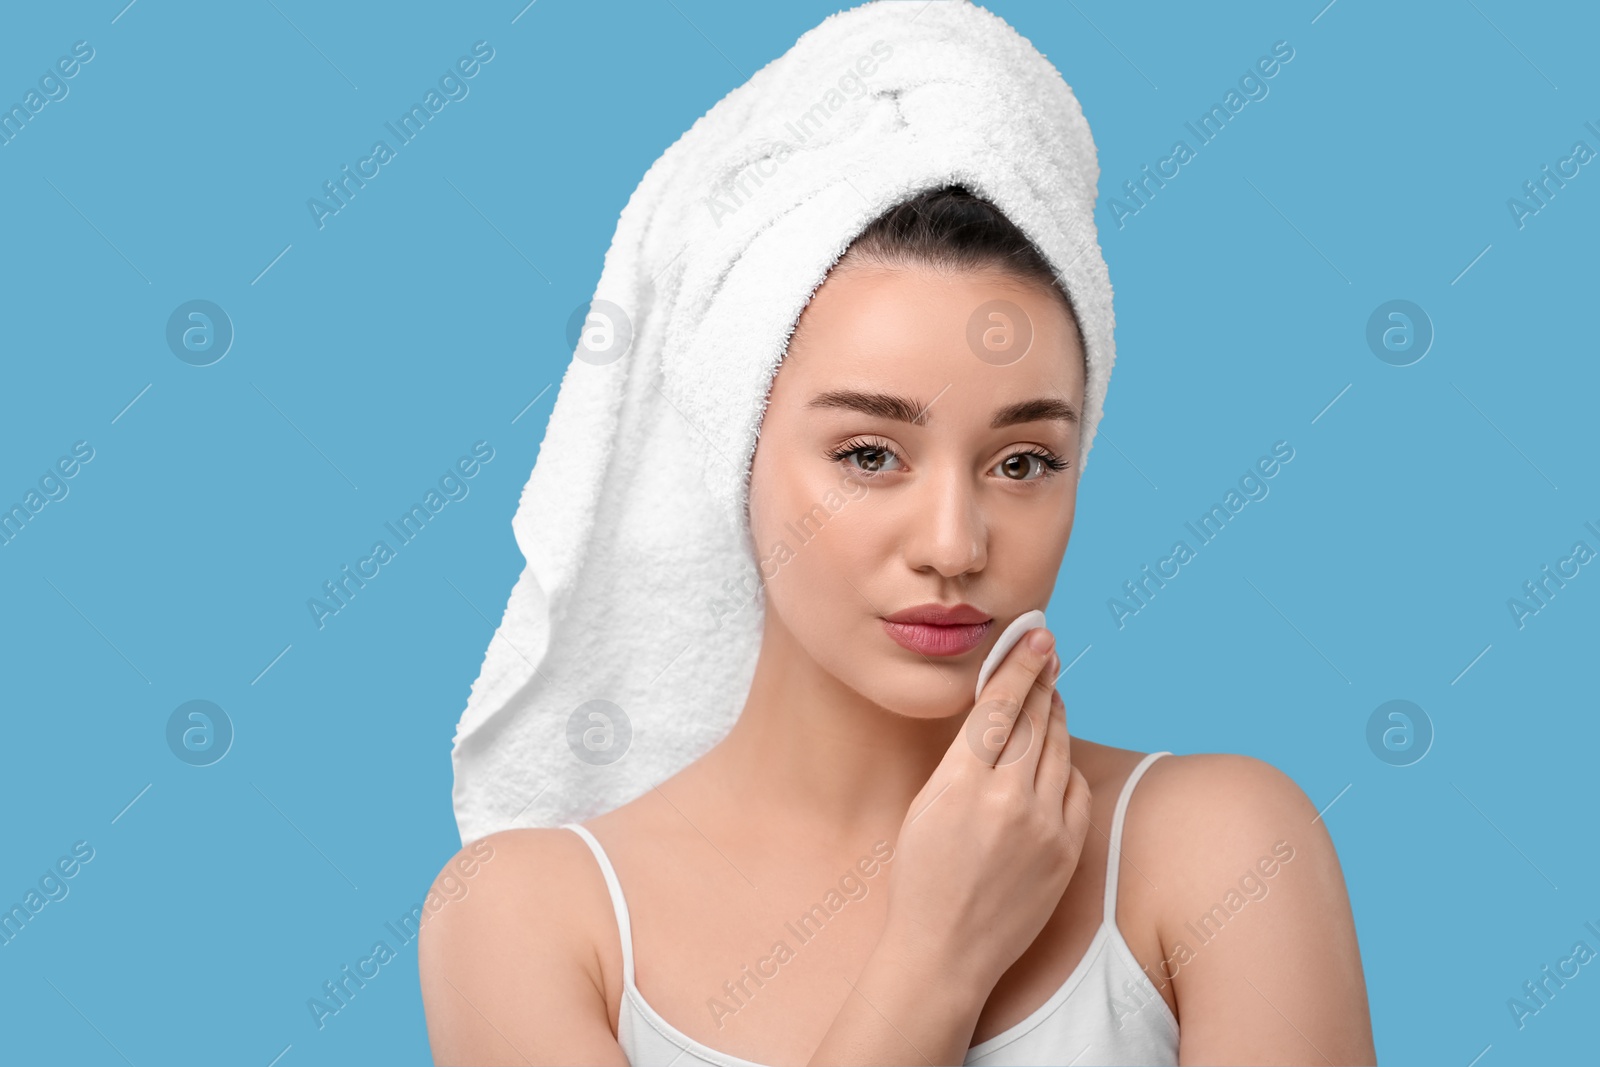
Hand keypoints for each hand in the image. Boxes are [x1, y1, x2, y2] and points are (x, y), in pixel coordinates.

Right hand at [881, 626, 1093, 999]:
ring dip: (1056, 714)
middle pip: (1036, 717)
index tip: (1037, 635)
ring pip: (1059, 746)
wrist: (945, 952)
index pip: (999, 706)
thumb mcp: (925, 805)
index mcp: (961, 784)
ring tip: (1050, 693)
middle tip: (1048, 649)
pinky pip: (1073, 786)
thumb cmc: (922, 877)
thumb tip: (991, 712)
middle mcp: (1008, 799)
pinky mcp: (1067, 849)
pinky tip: (1053, 755)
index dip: (1020, 664)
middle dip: (1043, 678)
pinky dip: (1063, 763)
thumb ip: (961, 759)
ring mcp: (1043, 825)